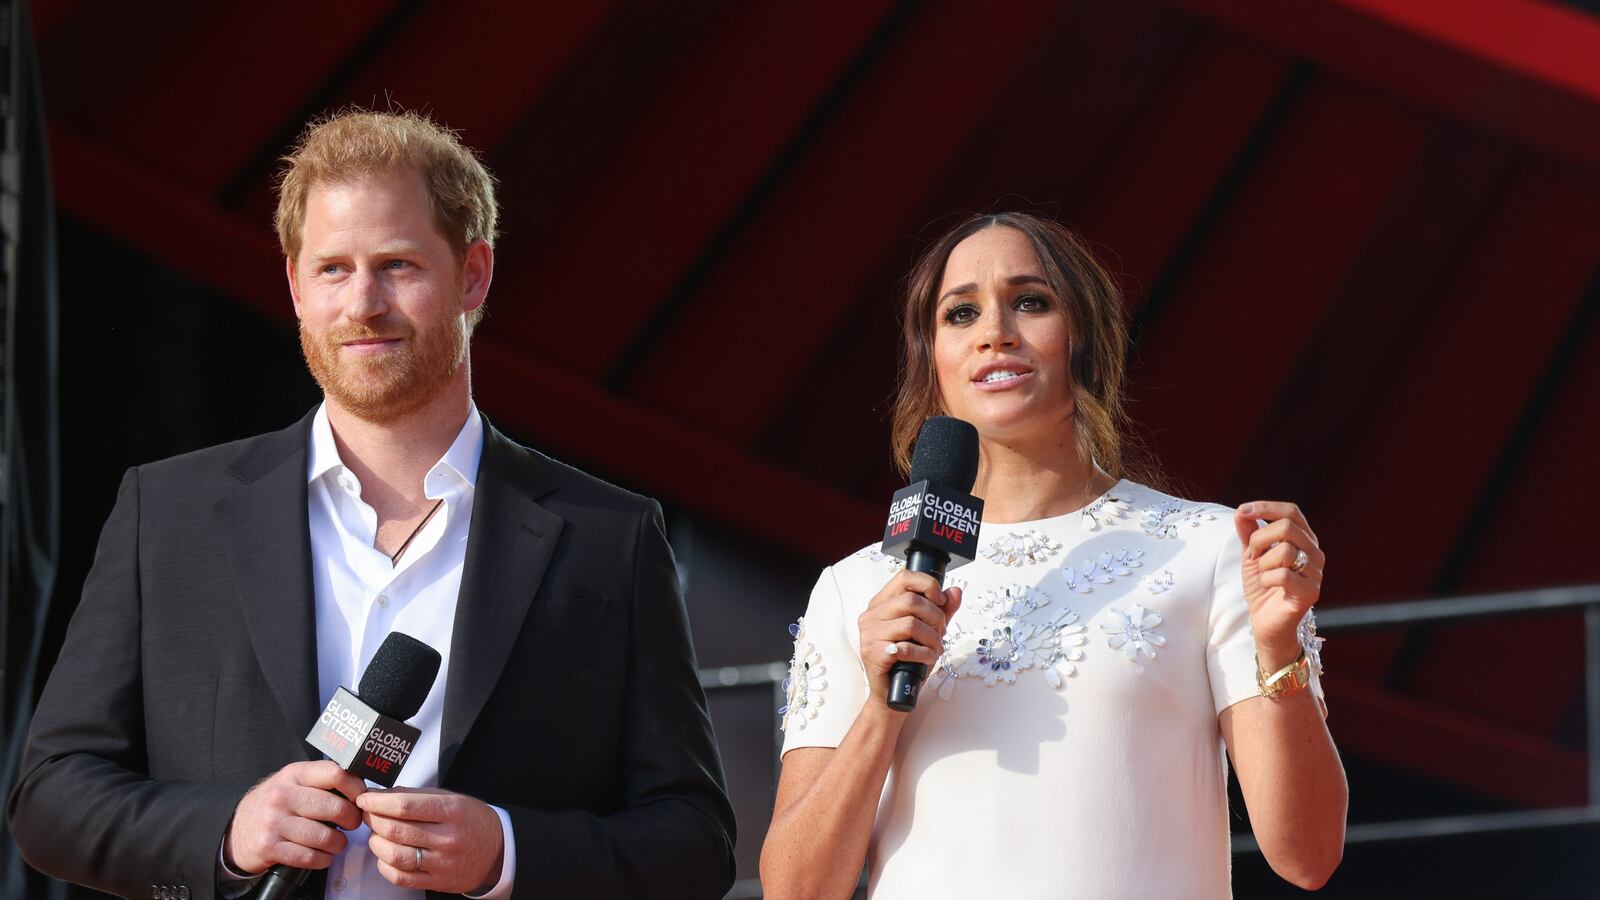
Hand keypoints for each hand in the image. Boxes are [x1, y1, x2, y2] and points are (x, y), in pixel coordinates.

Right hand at [224, 760, 366, 874]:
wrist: (236, 830)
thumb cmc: (275, 805)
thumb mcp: (293, 783)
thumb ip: (321, 782)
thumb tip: (360, 790)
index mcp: (294, 774)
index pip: (335, 774)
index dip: (356, 788)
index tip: (362, 799)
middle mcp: (282, 795)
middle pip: (335, 807)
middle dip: (352, 819)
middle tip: (352, 824)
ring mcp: (274, 822)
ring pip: (325, 836)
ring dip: (338, 843)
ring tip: (337, 842)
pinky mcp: (269, 847)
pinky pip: (309, 857)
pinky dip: (322, 859)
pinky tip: (323, 855)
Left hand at [356, 787, 503, 893]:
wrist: (497, 851)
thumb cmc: (471, 821)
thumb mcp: (452, 798)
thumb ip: (417, 796)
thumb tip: (383, 794)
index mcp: (452, 811)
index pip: (405, 805)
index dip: (378, 802)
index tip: (365, 798)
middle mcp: (447, 837)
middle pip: (396, 829)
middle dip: (373, 819)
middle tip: (367, 814)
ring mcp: (442, 862)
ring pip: (394, 855)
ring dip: (376, 843)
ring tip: (376, 835)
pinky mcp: (437, 881)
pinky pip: (400, 877)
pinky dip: (385, 865)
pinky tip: (386, 855)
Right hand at [857, 569, 961, 704]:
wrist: (892, 696)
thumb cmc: (908, 662)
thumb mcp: (929, 632)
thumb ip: (942, 611)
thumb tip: (954, 592)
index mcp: (882, 604)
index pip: (904, 577)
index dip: (927, 584)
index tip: (940, 600)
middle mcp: (872, 615)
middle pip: (911, 600)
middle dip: (935, 617)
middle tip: (940, 633)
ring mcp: (869, 634)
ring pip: (911, 623)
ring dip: (932, 638)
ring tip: (935, 649)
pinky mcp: (872, 653)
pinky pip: (906, 647)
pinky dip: (924, 654)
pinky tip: (925, 659)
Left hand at [1235, 501, 1324, 669]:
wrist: (1266, 624)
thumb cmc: (1262, 588)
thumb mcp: (1251, 556)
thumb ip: (1248, 533)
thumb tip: (1241, 512)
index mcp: (1304, 540)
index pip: (1291, 512)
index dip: (1266, 507)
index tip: (1242, 511)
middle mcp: (1315, 553)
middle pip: (1287, 527)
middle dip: (1259, 539)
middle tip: (1252, 556)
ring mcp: (1316, 573)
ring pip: (1285, 550)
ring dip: (1263, 563)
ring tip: (1263, 575)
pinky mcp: (1311, 592)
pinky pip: (1283, 575)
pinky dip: (1266, 579)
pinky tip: (1268, 587)